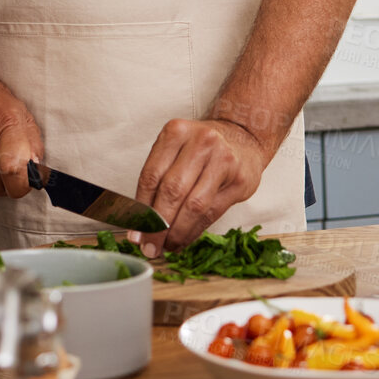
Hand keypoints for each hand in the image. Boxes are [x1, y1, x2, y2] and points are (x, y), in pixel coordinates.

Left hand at [133, 118, 268, 254]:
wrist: (243, 137)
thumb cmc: (202, 148)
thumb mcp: (176, 150)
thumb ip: (158, 180)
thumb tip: (139, 222)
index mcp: (176, 131)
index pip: (151, 176)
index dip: (141, 208)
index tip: (135, 232)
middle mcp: (201, 142)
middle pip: (172, 191)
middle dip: (158, 225)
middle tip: (150, 246)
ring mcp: (223, 160)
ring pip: (193, 205)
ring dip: (177, 232)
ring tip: (167, 246)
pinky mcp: (239, 180)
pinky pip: (211, 213)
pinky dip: (194, 231)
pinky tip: (184, 239)